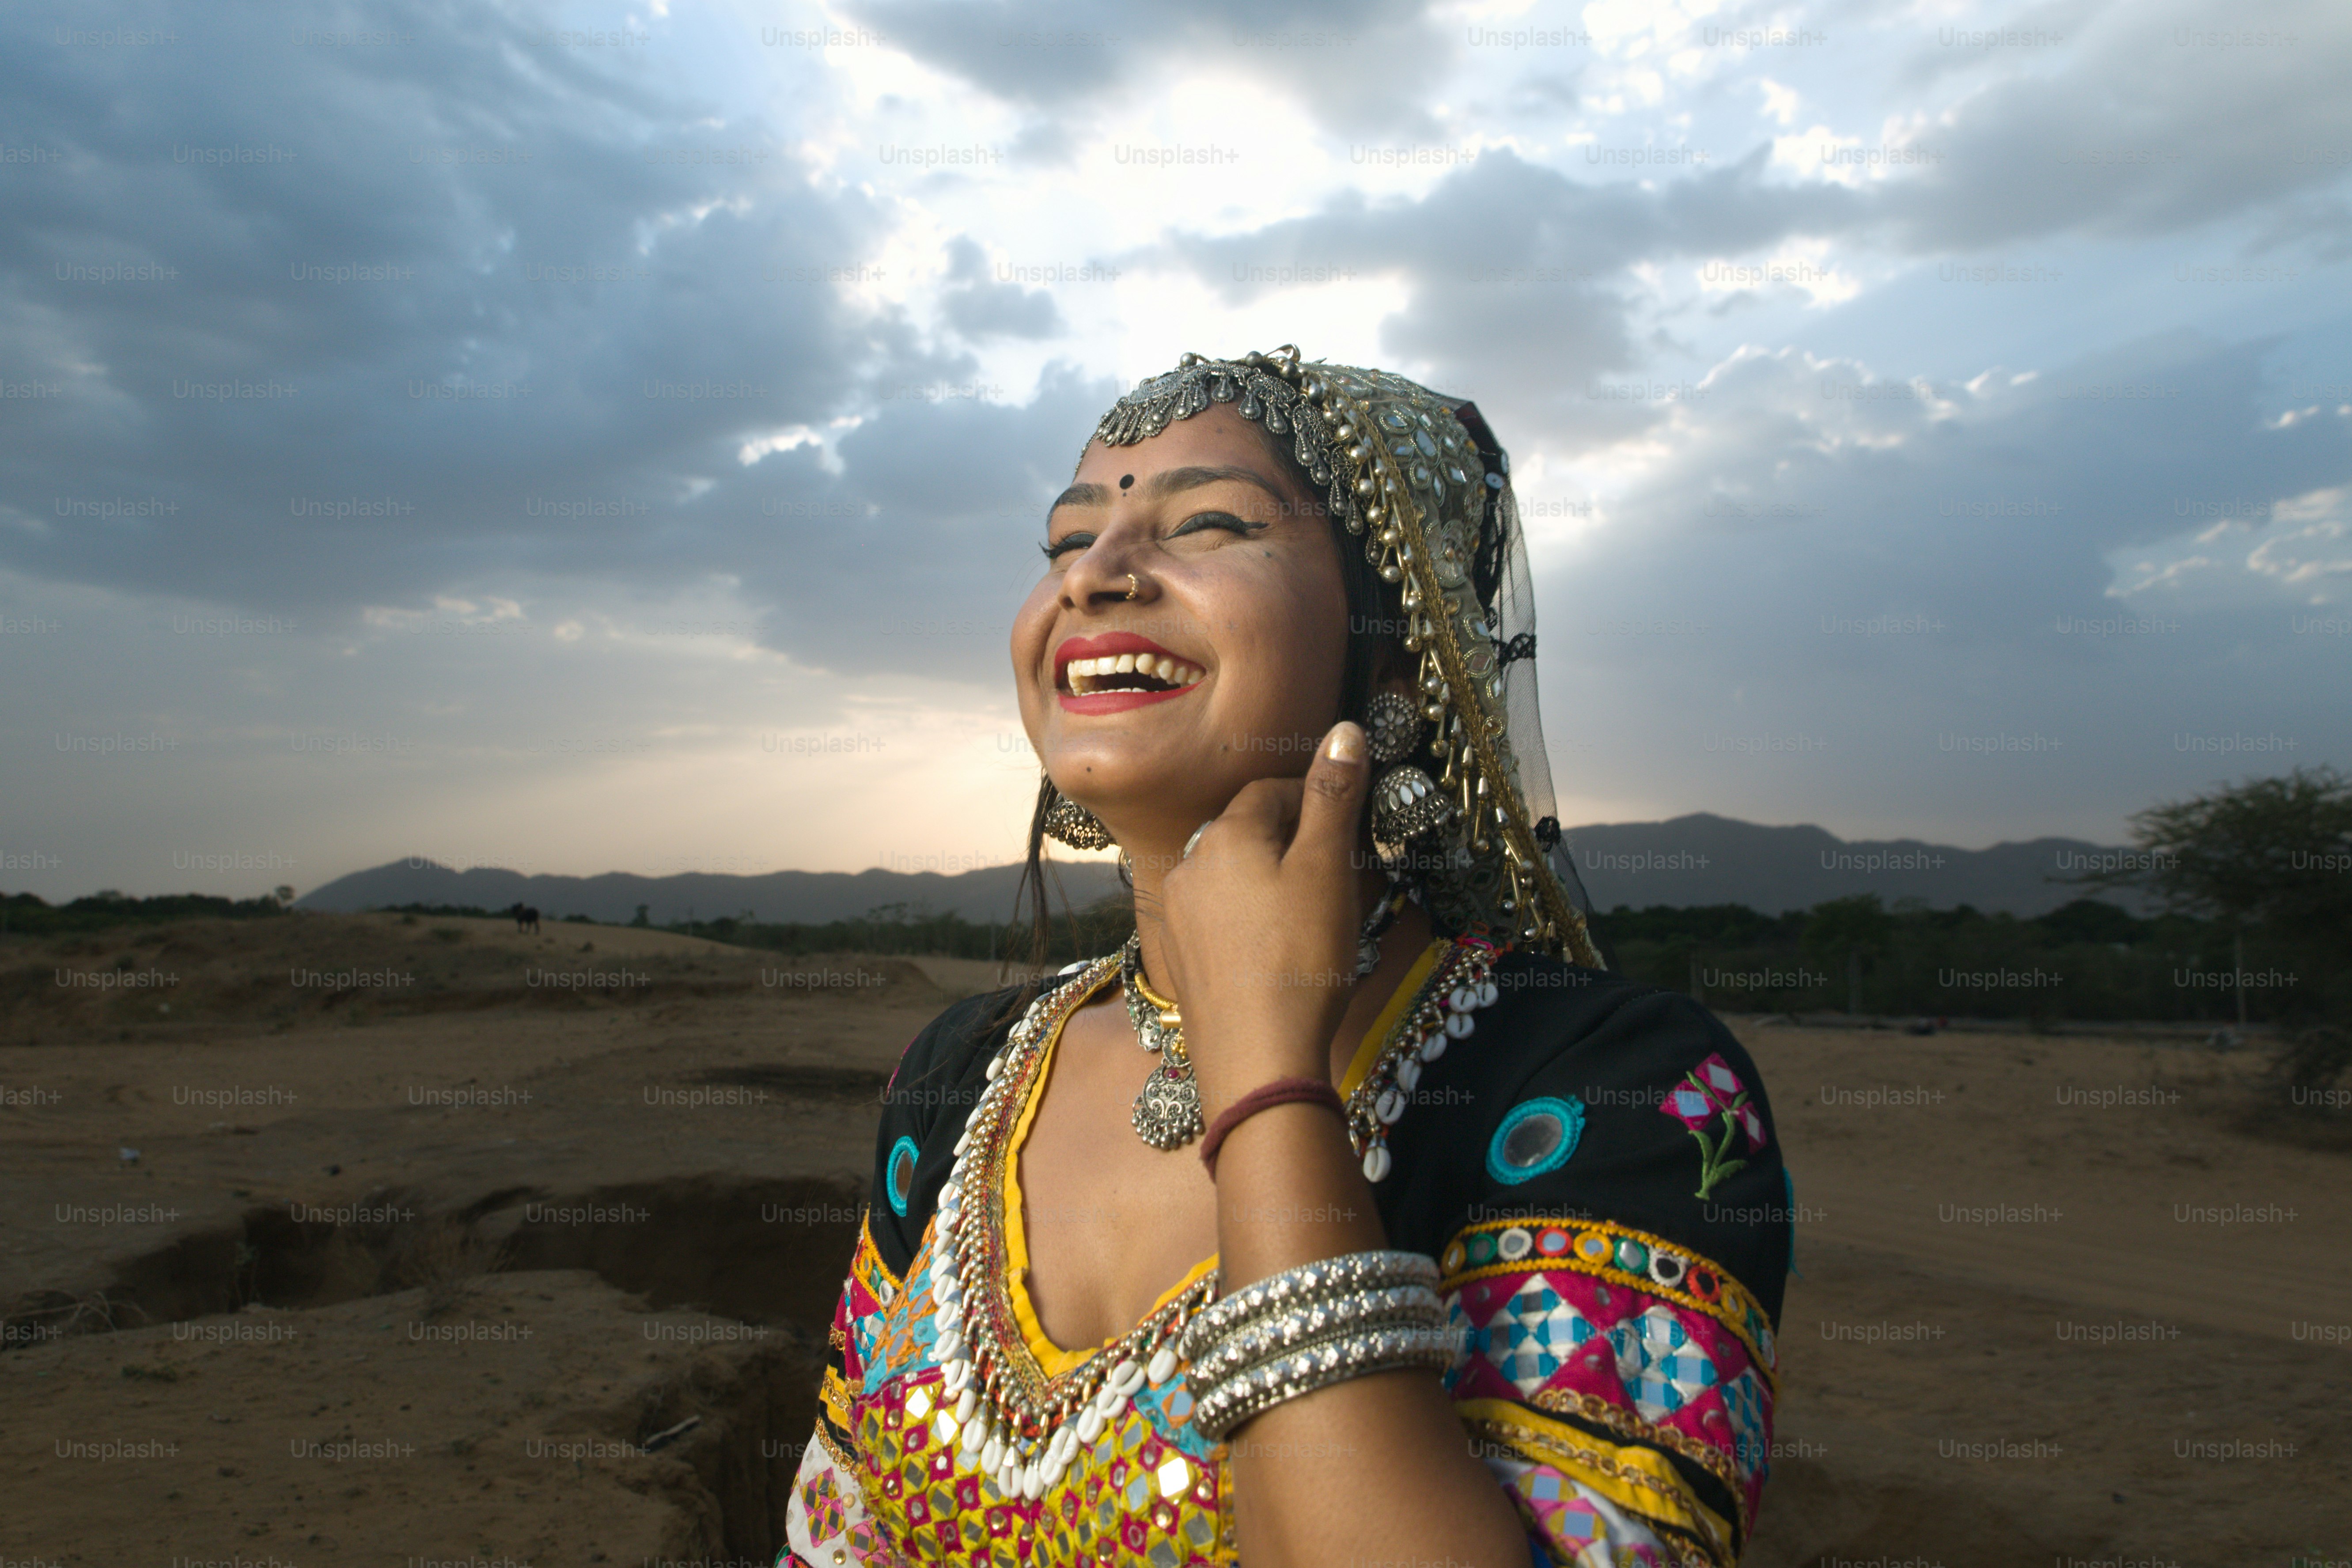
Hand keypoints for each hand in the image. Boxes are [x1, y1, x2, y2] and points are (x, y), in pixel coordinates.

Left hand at [1154, 721, 1371, 1108]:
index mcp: (1222, 837)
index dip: (1313, 797)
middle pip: (1247, 831)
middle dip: (1292, 840)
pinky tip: (1280, 951)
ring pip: (1231, 876)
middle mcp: (1187, 867)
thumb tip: (1345, 731)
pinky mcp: (1182, 960)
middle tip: (1339, 871)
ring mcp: (1178, 917)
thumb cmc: (1300, 961)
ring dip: (1270, 881)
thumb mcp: (1327, 870)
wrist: (1258, 1061)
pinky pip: (1219, 919)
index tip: (1348, 821)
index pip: (1270, 791)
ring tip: (1314, 913)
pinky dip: (1251, 920)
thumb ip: (1333, 797)